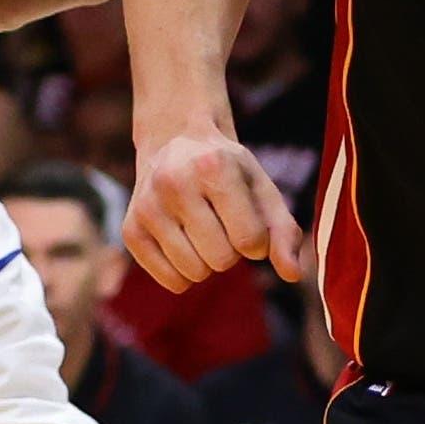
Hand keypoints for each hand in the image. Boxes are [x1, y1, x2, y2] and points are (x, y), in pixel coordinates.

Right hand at [126, 130, 304, 287]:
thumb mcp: (262, 189)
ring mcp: (148, 207)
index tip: (249, 221)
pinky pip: (172, 281)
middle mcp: (174, 184)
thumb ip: (284, 231)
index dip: (258, 242)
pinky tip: (184, 244)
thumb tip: (293, 275)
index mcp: (214, 167)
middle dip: (232, 251)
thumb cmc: (228, 171)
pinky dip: (186, 273)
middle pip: (222, 260)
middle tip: (222, 223)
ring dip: (208, 262)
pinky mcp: (131, 230)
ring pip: (195, 273)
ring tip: (203, 231)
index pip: (250, 240)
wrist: (174, 142)